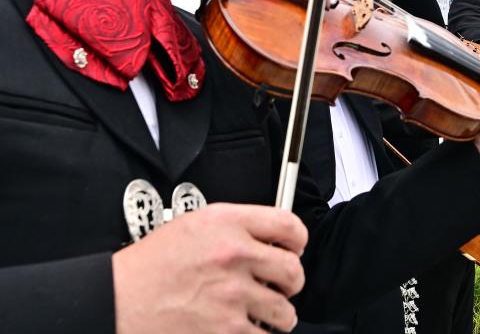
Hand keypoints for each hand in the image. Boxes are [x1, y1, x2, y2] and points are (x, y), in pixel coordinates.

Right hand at [114, 203, 307, 333]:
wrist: (115, 301)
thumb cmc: (148, 267)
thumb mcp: (193, 226)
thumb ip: (234, 227)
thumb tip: (268, 239)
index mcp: (226, 223)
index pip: (289, 225)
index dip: (297, 241)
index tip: (295, 250)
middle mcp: (233, 254)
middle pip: (293, 270)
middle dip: (290, 283)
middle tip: (280, 287)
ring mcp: (232, 294)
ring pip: (284, 310)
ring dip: (278, 315)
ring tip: (264, 313)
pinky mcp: (227, 329)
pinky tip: (246, 329)